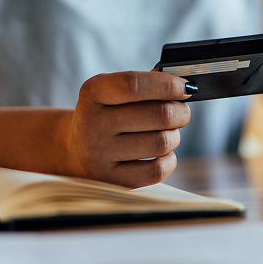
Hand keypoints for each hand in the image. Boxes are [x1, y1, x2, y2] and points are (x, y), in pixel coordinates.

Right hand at [66, 71, 192, 186]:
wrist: (75, 150)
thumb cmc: (107, 114)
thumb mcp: (113, 92)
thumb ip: (145, 83)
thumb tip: (183, 84)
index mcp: (92, 93)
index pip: (133, 84)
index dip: (167, 84)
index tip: (186, 87)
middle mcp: (92, 123)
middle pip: (158, 115)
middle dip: (180, 112)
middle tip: (181, 112)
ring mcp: (99, 155)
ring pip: (161, 142)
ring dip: (174, 136)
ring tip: (166, 132)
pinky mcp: (111, 180)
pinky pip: (157, 170)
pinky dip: (169, 160)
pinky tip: (161, 153)